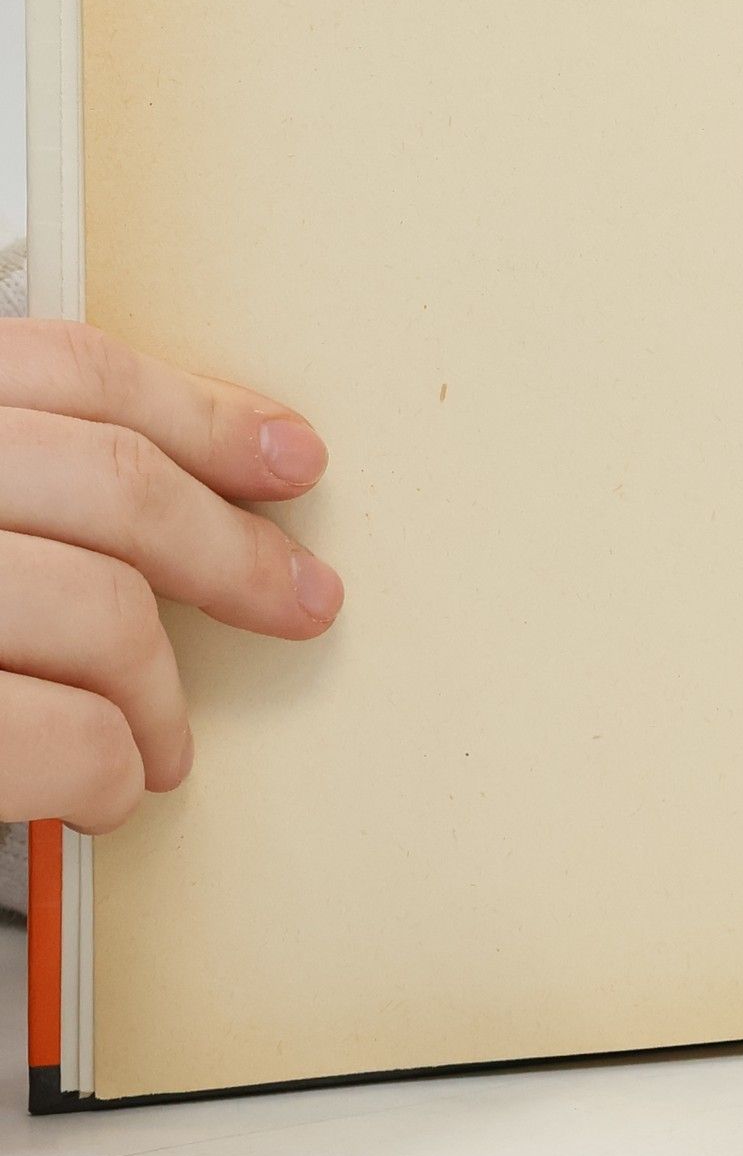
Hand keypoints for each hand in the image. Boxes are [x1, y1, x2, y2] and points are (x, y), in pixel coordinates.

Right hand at [0, 321, 341, 832]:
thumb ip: (26, 488)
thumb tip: (185, 486)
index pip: (68, 370)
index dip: (202, 413)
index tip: (294, 456)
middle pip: (113, 481)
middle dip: (234, 552)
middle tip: (302, 601)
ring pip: (105, 610)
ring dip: (161, 695)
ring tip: (159, 743)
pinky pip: (68, 735)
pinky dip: (107, 769)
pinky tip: (105, 785)